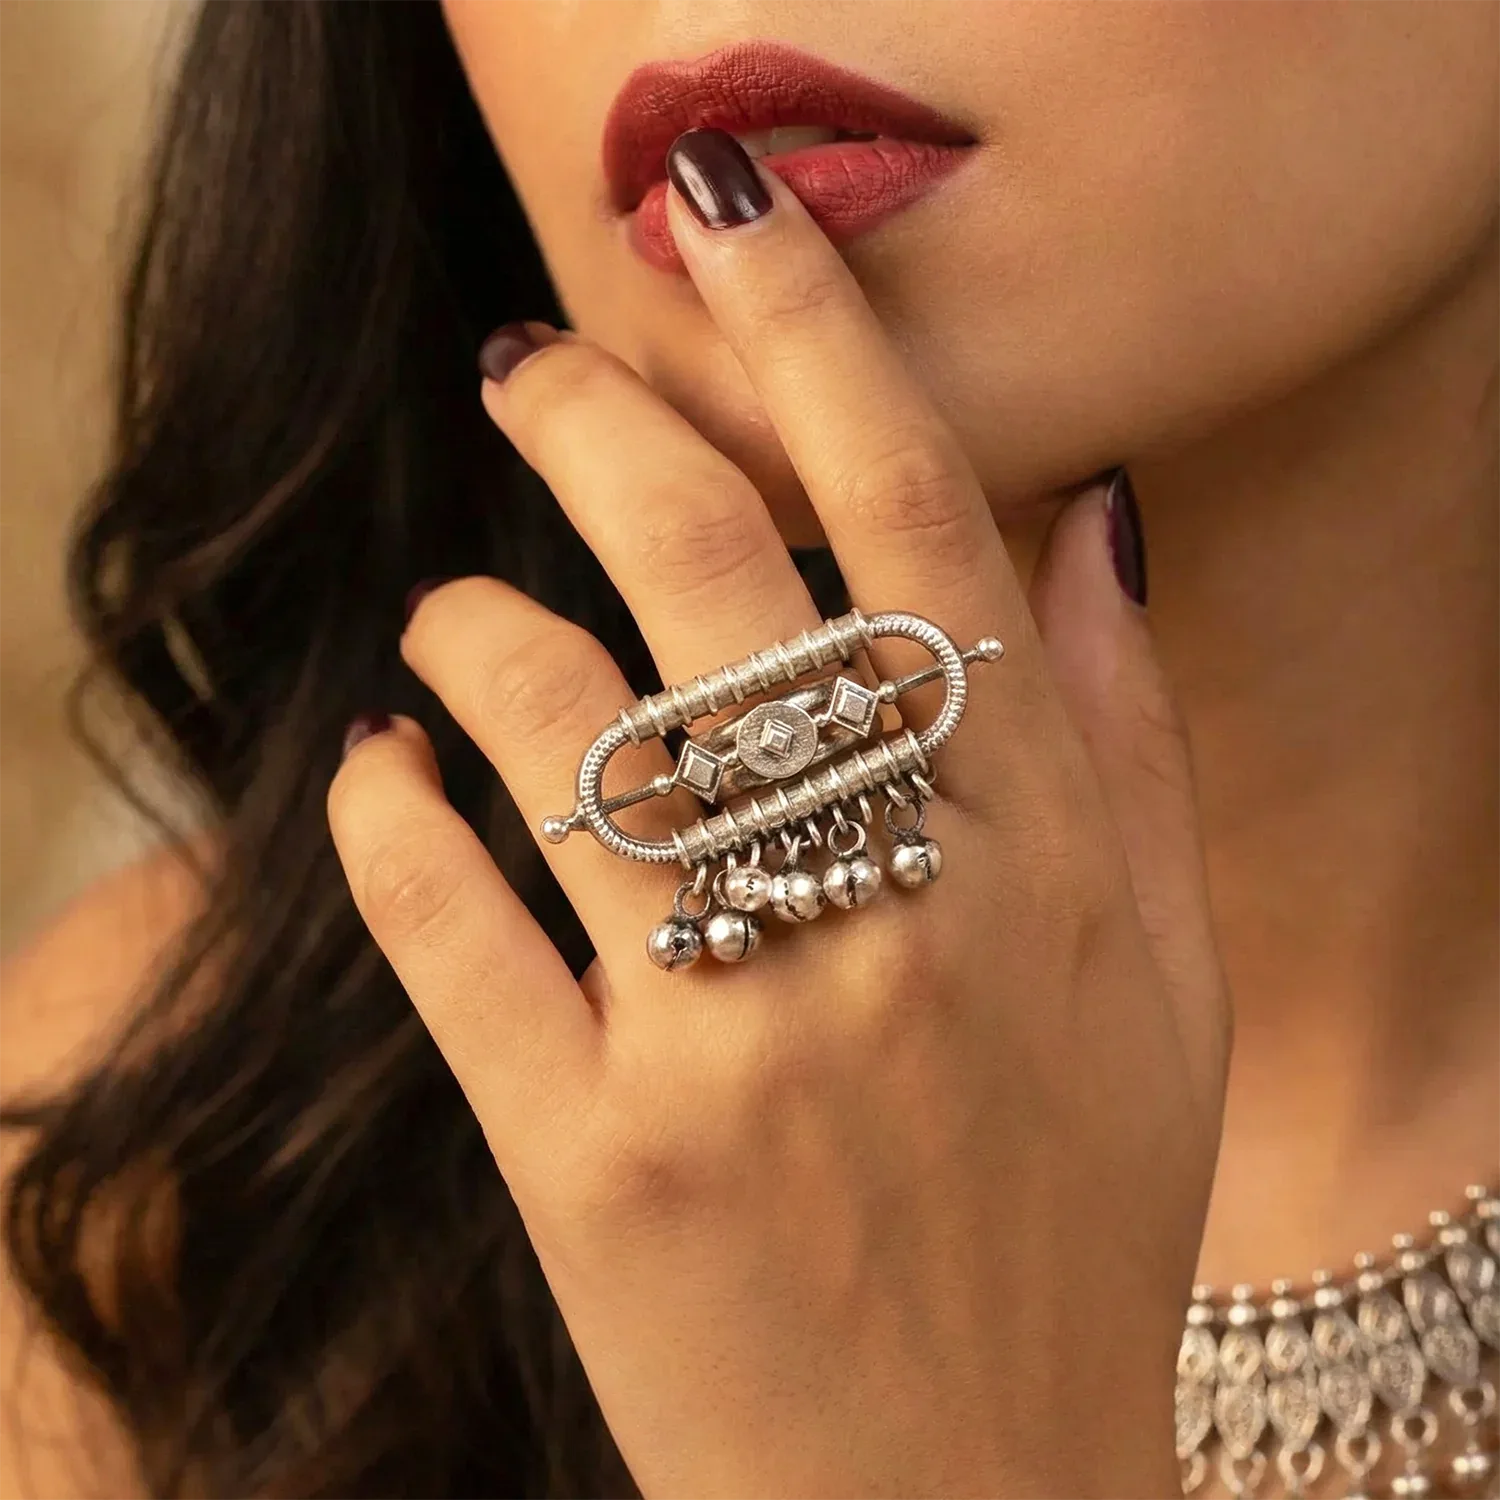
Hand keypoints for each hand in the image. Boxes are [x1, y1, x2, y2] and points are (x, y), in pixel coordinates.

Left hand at [328, 131, 1229, 1499]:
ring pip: (555, 734)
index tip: (729, 214)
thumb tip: (1079, 528)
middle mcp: (892, 918)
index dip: (818, 333)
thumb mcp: (1164, 988)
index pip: (919, 519)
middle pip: (710, 576)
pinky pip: (448, 931)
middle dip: (597, 424)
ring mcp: (733, 1044)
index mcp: (1038, 855)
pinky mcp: (595, 1168)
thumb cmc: (1073, 1230)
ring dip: (475, 633)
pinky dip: (387, 822)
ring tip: (457, 621)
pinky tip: (381, 779)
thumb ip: (1127, 747)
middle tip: (524, 368)